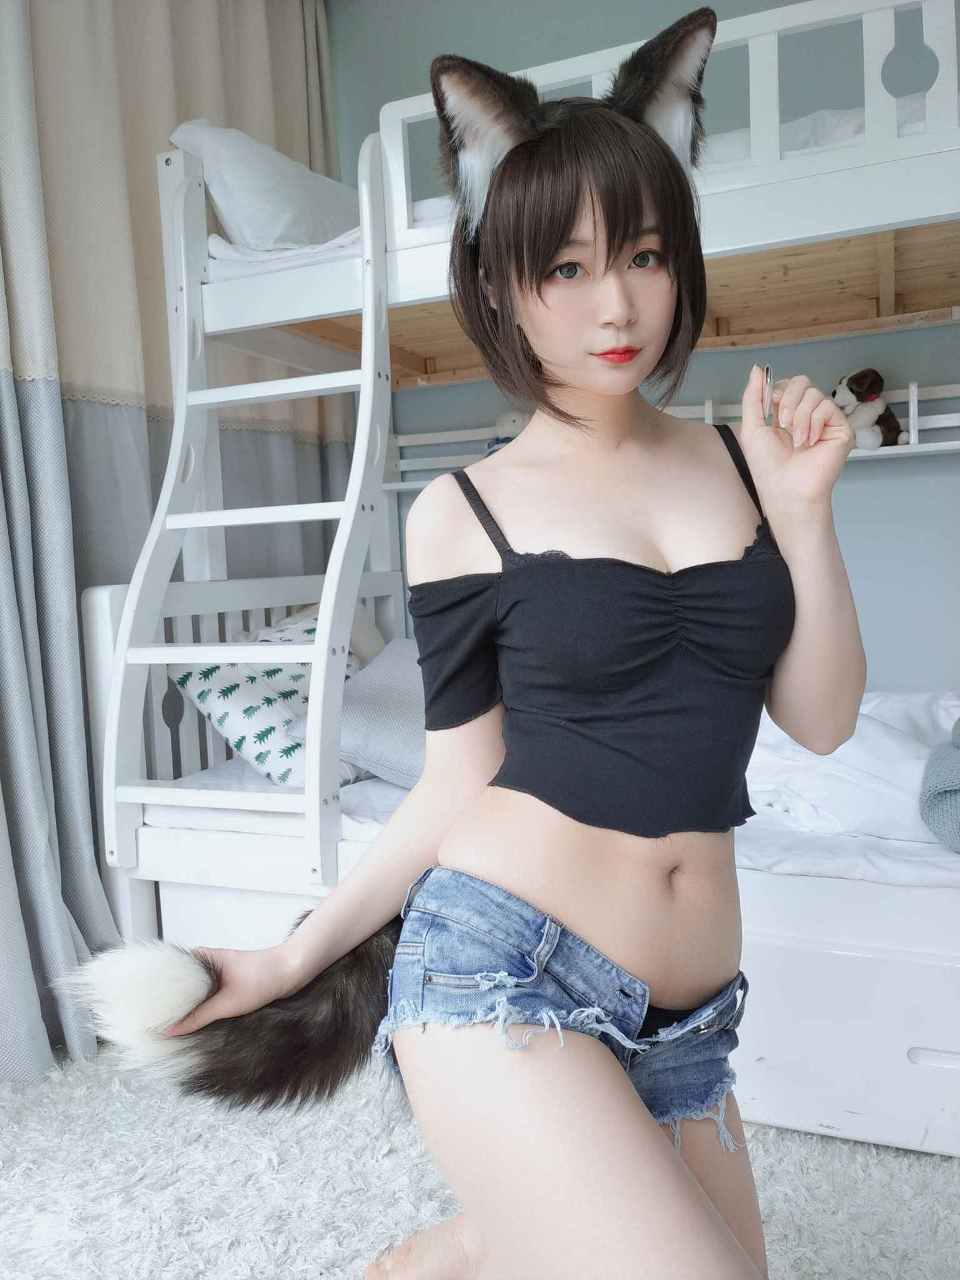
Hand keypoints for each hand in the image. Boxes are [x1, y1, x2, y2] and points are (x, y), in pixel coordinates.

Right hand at [161, 944, 303, 1036]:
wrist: (292, 971)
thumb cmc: (263, 978)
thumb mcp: (227, 1003)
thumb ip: (198, 1017)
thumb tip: (171, 1029)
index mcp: (204, 957)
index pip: (171, 967)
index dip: (157, 983)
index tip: (144, 999)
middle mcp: (209, 961)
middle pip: (181, 979)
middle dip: (169, 997)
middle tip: (153, 1016)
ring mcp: (219, 970)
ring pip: (195, 987)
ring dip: (186, 1002)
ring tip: (170, 1020)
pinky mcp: (230, 980)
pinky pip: (208, 991)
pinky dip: (200, 1003)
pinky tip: (196, 1017)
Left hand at [739, 365, 855, 513]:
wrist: (786, 489)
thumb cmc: (768, 467)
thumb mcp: (752, 427)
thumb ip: (753, 397)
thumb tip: (757, 369)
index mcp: (787, 414)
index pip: (787, 384)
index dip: (778, 391)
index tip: (771, 409)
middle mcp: (807, 415)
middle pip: (802, 382)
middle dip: (788, 400)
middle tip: (783, 424)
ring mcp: (825, 421)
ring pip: (814, 394)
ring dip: (800, 417)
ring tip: (797, 440)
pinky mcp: (840, 428)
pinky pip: (827, 407)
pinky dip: (813, 423)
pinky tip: (810, 442)